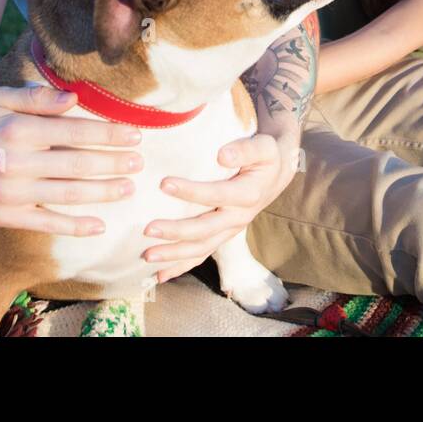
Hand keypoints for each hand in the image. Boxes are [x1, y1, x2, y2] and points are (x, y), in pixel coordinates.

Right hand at [0, 84, 144, 235]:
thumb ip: (36, 98)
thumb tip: (75, 99)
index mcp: (17, 131)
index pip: (73, 132)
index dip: (107, 134)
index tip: (134, 134)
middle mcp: (14, 163)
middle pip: (75, 164)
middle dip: (112, 163)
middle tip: (140, 162)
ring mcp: (10, 193)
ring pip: (66, 194)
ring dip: (102, 193)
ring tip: (128, 188)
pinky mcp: (5, 216)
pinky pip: (45, 223)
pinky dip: (74, 226)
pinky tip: (99, 225)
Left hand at [140, 131, 299, 282]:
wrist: (275, 174)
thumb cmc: (264, 156)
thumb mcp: (263, 147)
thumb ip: (245, 149)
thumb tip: (222, 155)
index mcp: (247, 195)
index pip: (217, 195)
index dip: (192, 192)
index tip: (164, 183)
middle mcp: (238, 217)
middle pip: (205, 229)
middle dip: (176, 231)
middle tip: (148, 229)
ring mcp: (229, 230)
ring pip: (201, 248)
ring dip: (174, 255)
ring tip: (147, 256)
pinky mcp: (222, 236)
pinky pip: (201, 255)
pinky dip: (180, 266)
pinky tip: (160, 274)